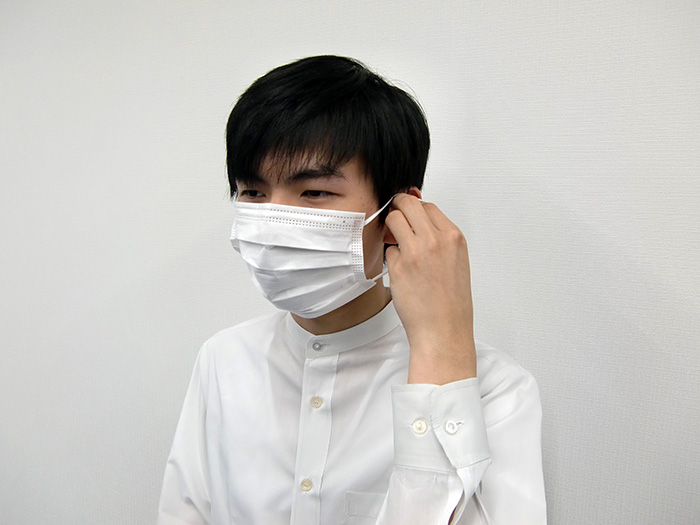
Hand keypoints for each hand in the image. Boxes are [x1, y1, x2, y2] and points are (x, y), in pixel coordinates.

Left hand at [385, 193, 476, 384]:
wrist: (444, 329)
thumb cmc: (451, 301)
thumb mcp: (456, 261)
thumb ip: (439, 238)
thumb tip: (419, 220)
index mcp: (453, 237)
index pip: (428, 206)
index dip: (414, 208)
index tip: (409, 215)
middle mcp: (435, 240)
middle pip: (407, 204)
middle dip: (397, 208)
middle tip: (395, 221)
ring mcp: (414, 251)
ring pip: (393, 219)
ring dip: (390, 228)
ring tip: (395, 244)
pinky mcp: (398, 266)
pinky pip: (387, 249)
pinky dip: (391, 256)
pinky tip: (401, 271)